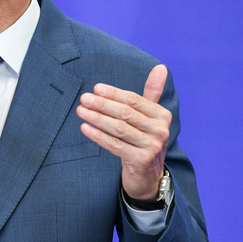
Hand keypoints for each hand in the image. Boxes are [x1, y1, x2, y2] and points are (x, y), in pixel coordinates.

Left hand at [76, 64, 171, 200]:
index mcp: (162, 115)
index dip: (114, 93)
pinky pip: (115, 145)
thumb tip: (160, 67)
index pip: (134, 100)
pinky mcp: (141, 160)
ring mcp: (152, 146)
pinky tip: (84, 127)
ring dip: (97, 118)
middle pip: (126, 113)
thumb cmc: (144, 138)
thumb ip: (152, 92)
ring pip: (119, 129)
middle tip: (84, 98)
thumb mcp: (150, 116)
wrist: (148, 175)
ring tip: (80, 110)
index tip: (96, 88)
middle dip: (103, 104)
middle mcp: (160, 130)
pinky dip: (98, 135)